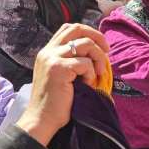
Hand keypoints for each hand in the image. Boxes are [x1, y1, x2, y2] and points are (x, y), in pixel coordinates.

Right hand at [16, 23, 110, 146]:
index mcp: (47, 51)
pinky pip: (85, 63)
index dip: (88, 32)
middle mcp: (48, 51)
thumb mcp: (61, 74)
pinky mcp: (59, 69)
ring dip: (98, 58)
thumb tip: (97, 48)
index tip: (101, 46)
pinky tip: (87, 84)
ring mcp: (52, 59)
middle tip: (107, 51)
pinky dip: (91, 73)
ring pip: (86, 44)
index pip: (69, 28)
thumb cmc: (56, 101)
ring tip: (97, 74)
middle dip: (97, 37)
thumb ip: (71, 59)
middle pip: (77, 28)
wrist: (42, 120)